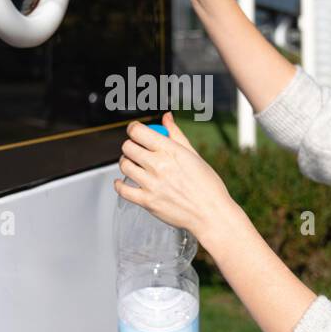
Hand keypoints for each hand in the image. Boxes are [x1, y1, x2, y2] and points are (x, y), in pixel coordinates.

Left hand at [114, 112, 234, 243]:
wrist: (211, 214)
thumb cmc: (207, 186)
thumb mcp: (194, 155)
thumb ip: (176, 134)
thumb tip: (166, 117)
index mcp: (171, 150)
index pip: (138, 131)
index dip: (133, 129)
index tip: (135, 132)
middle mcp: (159, 165)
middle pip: (128, 147)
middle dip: (130, 146)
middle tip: (135, 150)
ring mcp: (151, 184)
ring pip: (124, 166)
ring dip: (126, 163)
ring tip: (133, 166)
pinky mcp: (147, 201)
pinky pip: (123, 190)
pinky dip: (119, 184)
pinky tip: (122, 182)